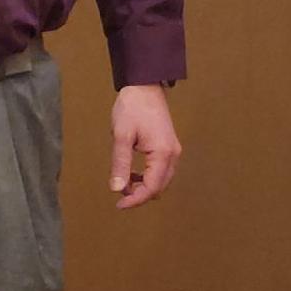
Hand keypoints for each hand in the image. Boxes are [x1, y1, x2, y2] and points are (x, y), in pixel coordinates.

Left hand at [109, 85, 181, 211]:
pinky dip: (148, 177)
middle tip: (119, 196)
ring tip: (125, 183)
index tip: (119, 205)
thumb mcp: (122, 136)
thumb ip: (120, 164)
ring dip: (144, 187)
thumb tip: (117, 189)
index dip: (135, 200)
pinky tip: (134, 173)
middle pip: (159, 187)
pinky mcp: (169, 146)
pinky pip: (161, 170)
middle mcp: (173, 154)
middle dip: (140, 195)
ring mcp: (173, 150)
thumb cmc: (133, 108)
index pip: (152, 188)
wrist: (144, 86)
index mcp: (163, 153)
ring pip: (161, 180)